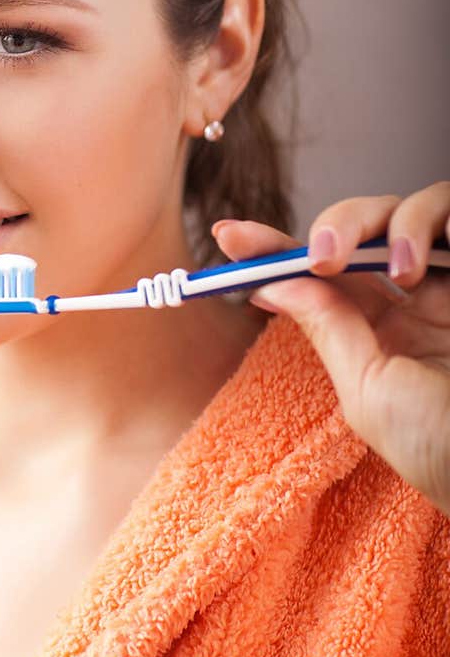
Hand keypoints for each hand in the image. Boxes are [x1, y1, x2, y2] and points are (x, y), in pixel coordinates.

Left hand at [211, 183, 449, 516]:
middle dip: (336, 225)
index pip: (314, 275)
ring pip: (412, 207)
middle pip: (361, 225)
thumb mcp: (369, 392)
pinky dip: (441, 215)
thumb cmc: (439, 448)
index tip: (227, 234)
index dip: (271, 248)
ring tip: (405, 269)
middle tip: (326, 258)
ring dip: (397, 223)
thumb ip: (328, 329)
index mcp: (373, 331)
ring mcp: (449, 280)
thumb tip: (272, 283)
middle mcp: (411, 297)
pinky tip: (442, 245)